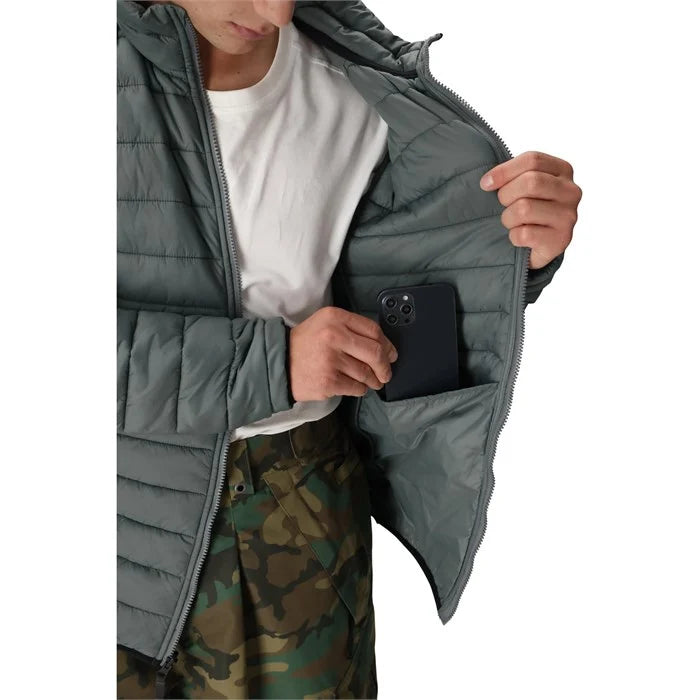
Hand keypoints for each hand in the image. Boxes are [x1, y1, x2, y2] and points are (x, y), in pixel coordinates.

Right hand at [289, 306, 397, 401]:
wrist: (278, 363)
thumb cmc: (305, 344)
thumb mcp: (324, 323)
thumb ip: (351, 328)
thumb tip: (384, 346)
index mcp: (335, 317)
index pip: (373, 330)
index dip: (387, 344)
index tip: (391, 354)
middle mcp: (333, 336)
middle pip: (375, 352)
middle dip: (385, 366)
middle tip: (385, 373)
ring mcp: (330, 360)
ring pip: (367, 372)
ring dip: (373, 380)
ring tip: (372, 382)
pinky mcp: (328, 381)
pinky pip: (356, 387)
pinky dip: (360, 389)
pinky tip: (355, 386)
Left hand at [479, 150, 580, 269]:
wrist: (540, 245)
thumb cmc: (528, 210)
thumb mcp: (523, 186)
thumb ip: (512, 175)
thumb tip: (487, 181)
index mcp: (563, 170)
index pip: (532, 160)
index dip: (504, 171)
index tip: (486, 183)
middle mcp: (570, 191)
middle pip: (531, 181)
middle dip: (506, 195)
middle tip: (503, 205)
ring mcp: (568, 216)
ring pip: (524, 209)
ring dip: (508, 218)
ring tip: (512, 222)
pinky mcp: (560, 239)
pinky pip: (524, 234)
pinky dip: (513, 236)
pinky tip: (519, 236)